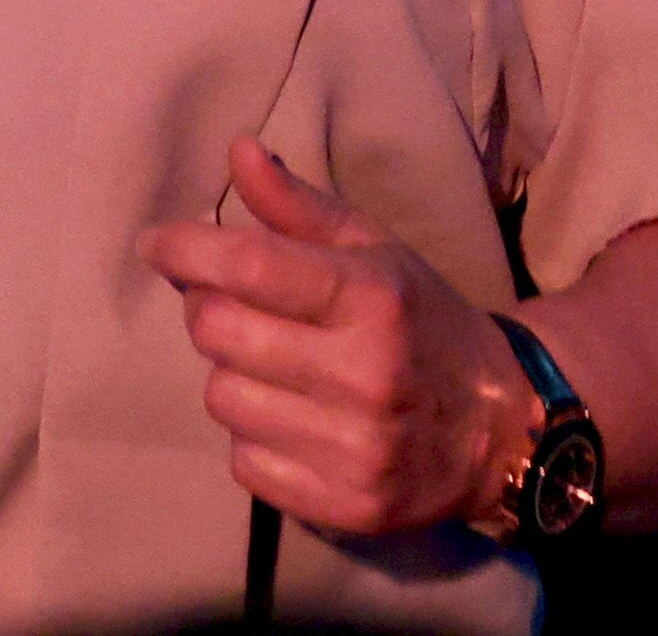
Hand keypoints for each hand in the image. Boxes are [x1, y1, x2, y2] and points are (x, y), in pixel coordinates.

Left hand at [142, 142, 523, 537]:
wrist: (499, 429)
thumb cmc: (422, 321)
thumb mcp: (375, 251)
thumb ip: (299, 206)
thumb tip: (238, 151)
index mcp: (372, 298)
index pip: (249, 266)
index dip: (186, 249)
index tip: (157, 243)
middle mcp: (363, 374)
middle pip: (218, 333)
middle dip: (207, 309)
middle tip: (230, 305)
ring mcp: (354, 448)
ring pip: (221, 399)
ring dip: (230, 375)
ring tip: (269, 365)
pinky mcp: (344, 506)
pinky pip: (244, 463)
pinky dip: (252, 436)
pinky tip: (289, 417)